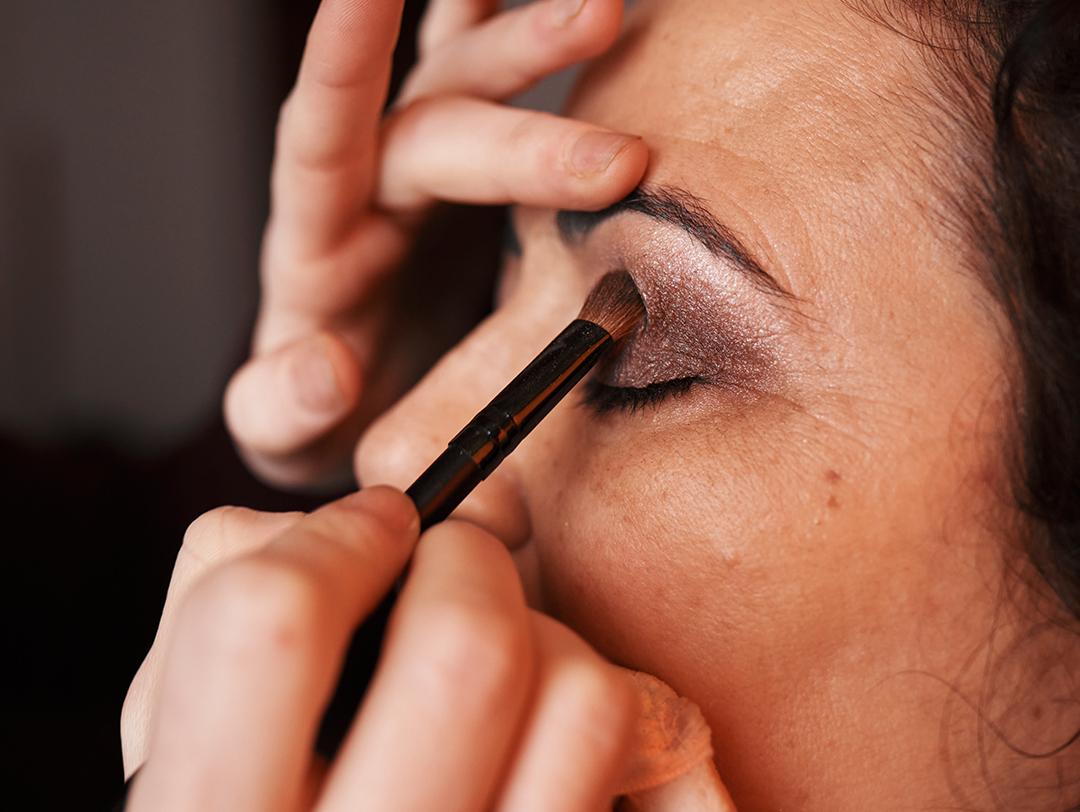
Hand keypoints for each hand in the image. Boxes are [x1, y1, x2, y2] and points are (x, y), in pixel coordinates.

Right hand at [121, 488, 641, 810]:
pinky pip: (621, 749)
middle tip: (451, 558)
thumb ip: (214, 617)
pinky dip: (587, 700)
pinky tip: (534, 717)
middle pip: (464, 648)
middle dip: (466, 558)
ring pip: (579, 696)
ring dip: (544, 632)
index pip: (272, 621)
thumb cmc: (251, 810)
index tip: (377, 519)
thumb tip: (315, 525)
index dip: (338, 537)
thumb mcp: (192, 741)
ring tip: (501, 647)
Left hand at [225, 0, 648, 488]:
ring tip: (603, 9)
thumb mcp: (283, 434)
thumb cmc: (316, 415)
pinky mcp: (462, 175)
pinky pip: (475, 79)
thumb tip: (327, 370)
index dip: (340, 65)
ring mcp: (417, 171)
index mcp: (315, 246)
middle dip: (526, 138)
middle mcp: (366, 188)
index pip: (322, 139)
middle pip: (437, 126)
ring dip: (528, 42)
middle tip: (622, 161)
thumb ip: (282, 408)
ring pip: (463, 78)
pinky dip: (504, 26)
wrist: (349, 408)